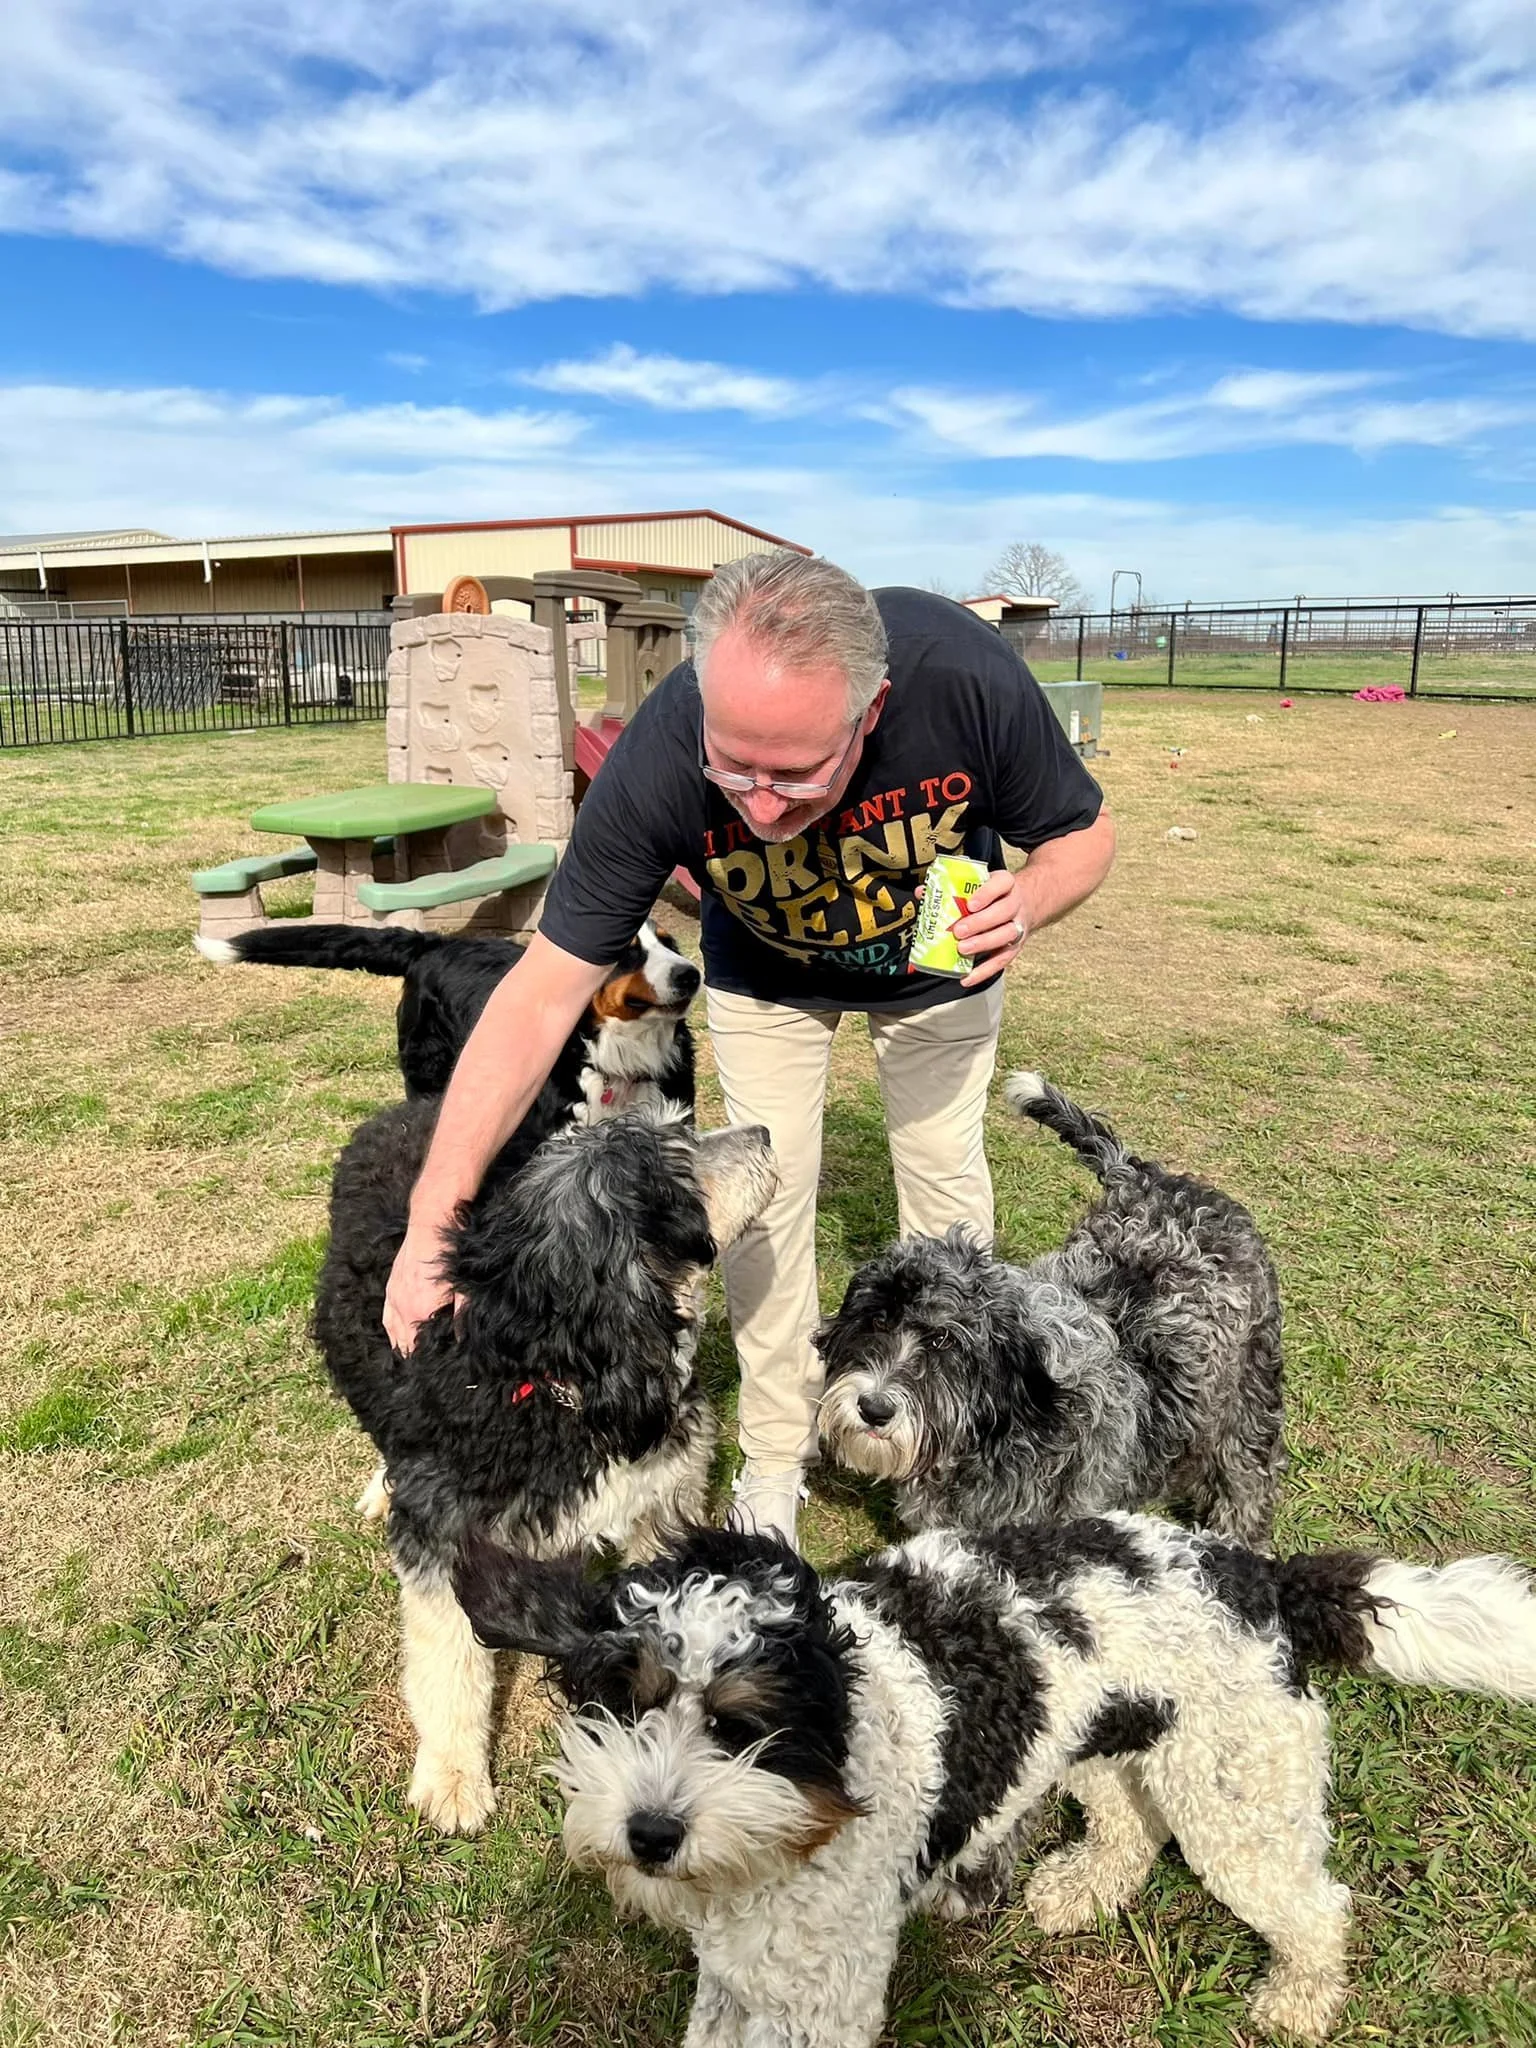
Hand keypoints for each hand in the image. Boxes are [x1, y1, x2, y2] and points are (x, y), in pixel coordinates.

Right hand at [383, 1227, 457, 1356]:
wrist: (430, 1227)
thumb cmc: (447, 1256)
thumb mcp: (462, 1289)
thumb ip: (461, 1316)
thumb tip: (462, 1339)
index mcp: (420, 1312)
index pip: (419, 1348)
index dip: (427, 1361)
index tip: (434, 1370)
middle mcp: (402, 1309)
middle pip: (405, 1344)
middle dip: (414, 1357)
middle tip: (424, 1368)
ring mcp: (393, 1298)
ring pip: (393, 1332)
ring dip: (401, 1346)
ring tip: (410, 1360)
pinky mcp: (390, 1288)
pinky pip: (386, 1317)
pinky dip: (391, 1330)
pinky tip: (396, 1338)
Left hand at [951, 870, 1030, 987]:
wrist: (1024, 904)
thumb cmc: (992, 894)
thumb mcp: (977, 884)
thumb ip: (950, 888)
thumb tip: (921, 892)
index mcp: (1005, 883)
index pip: (1001, 883)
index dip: (987, 894)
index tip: (970, 904)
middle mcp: (1015, 903)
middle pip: (1003, 911)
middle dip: (980, 922)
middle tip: (959, 930)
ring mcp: (1018, 925)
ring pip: (1006, 934)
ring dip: (984, 943)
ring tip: (962, 949)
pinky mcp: (1015, 947)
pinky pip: (1002, 960)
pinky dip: (984, 971)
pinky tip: (968, 976)